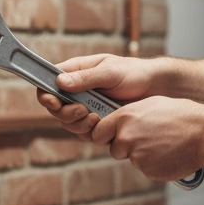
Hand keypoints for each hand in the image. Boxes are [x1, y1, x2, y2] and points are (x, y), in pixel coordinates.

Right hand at [37, 54, 161, 139]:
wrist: (157, 89)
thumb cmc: (135, 73)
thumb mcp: (110, 72)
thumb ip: (86, 78)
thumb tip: (59, 82)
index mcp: (76, 72)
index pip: (49, 83)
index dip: (46, 95)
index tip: (54, 103)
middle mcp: (78, 91)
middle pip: (56, 108)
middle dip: (65, 113)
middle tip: (82, 111)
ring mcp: (87, 108)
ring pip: (69, 123)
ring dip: (78, 124)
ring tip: (96, 118)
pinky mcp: (98, 123)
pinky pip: (85, 133)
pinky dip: (90, 132)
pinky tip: (103, 125)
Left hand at [90, 96, 203, 181]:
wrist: (203, 133)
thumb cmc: (180, 115)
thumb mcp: (150, 105)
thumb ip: (129, 116)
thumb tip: (118, 124)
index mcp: (124, 118)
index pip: (98, 133)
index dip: (105, 136)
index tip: (111, 136)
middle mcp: (126, 137)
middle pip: (114, 150)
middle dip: (125, 148)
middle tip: (146, 139)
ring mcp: (137, 156)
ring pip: (132, 159)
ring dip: (143, 155)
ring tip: (163, 143)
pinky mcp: (148, 170)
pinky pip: (146, 168)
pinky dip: (155, 164)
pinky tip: (169, 153)